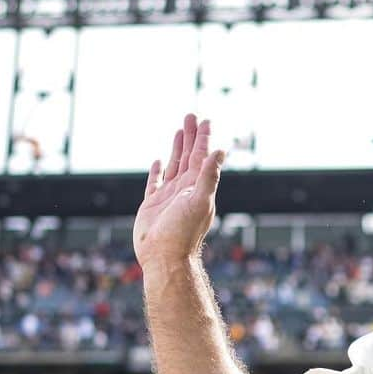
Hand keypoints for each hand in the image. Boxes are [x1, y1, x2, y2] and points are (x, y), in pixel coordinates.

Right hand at [134, 114, 224, 269]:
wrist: (165, 257)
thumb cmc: (183, 232)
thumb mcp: (200, 201)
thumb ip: (209, 176)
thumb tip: (220, 150)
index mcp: (198, 188)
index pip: (202, 157)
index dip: (203, 139)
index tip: (205, 120)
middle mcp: (185, 191)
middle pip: (188, 157)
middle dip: (190, 137)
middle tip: (191, 115)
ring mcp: (169, 197)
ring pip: (174, 166)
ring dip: (176, 148)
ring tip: (179, 131)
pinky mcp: (152, 205)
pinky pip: (155, 183)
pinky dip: (158, 171)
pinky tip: (158, 162)